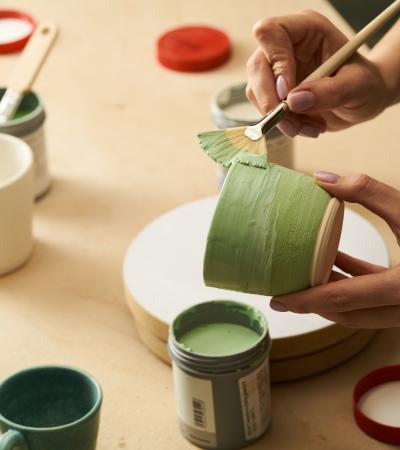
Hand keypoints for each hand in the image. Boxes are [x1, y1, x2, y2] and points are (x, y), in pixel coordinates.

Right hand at [246, 10, 389, 137]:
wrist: (362, 100)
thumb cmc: (365, 85)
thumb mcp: (357, 87)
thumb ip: (329, 92)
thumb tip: (293, 101)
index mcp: (307, 29)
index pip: (272, 33)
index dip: (276, 63)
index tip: (288, 93)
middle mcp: (286, 45)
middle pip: (257, 66)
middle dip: (270, 100)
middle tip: (292, 123)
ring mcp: (276, 69)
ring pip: (256, 91)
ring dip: (280, 118)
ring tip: (312, 127)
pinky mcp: (273, 91)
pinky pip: (265, 109)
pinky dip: (284, 124)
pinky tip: (307, 126)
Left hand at [269, 172, 399, 327]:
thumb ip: (367, 192)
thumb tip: (321, 178)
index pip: (338, 300)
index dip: (303, 301)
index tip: (276, 299)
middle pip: (342, 311)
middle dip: (310, 300)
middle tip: (281, 287)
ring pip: (356, 307)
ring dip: (328, 290)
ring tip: (300, 268)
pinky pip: (370, 294)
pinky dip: (349, 280)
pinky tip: (333, 258)